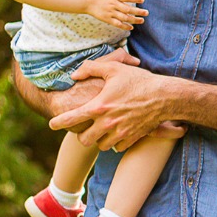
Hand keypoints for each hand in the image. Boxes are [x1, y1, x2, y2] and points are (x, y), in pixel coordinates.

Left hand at [48, 59, 173, 150]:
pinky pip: (117, 147)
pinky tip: (117, 133)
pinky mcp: (132, 138)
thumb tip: (75, 75)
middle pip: (84, 139)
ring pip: (101, 146)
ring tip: (102, 131)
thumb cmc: (139, 81)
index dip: (58, 122)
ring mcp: (120, 133)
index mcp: (99, 106)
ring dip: (99, 139)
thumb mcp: (114, 69)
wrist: (165, 97)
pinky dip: (115, 142)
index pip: (71, 118)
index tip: (51, 124)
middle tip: (85, 129)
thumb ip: (91, 68)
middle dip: (82, 135)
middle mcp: (107, 123)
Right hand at [84, 0, 147, 29]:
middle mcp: (112, 4)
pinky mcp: (107, 19)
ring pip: (124, 17)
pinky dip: (125, 26)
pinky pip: (117, 24)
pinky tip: (131, 27)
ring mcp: (109, 12)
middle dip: (138, 11)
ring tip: (142, 20)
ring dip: (134, 20)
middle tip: (146, 13)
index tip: (142, 0)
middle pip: (127, 9)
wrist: (85, 1)